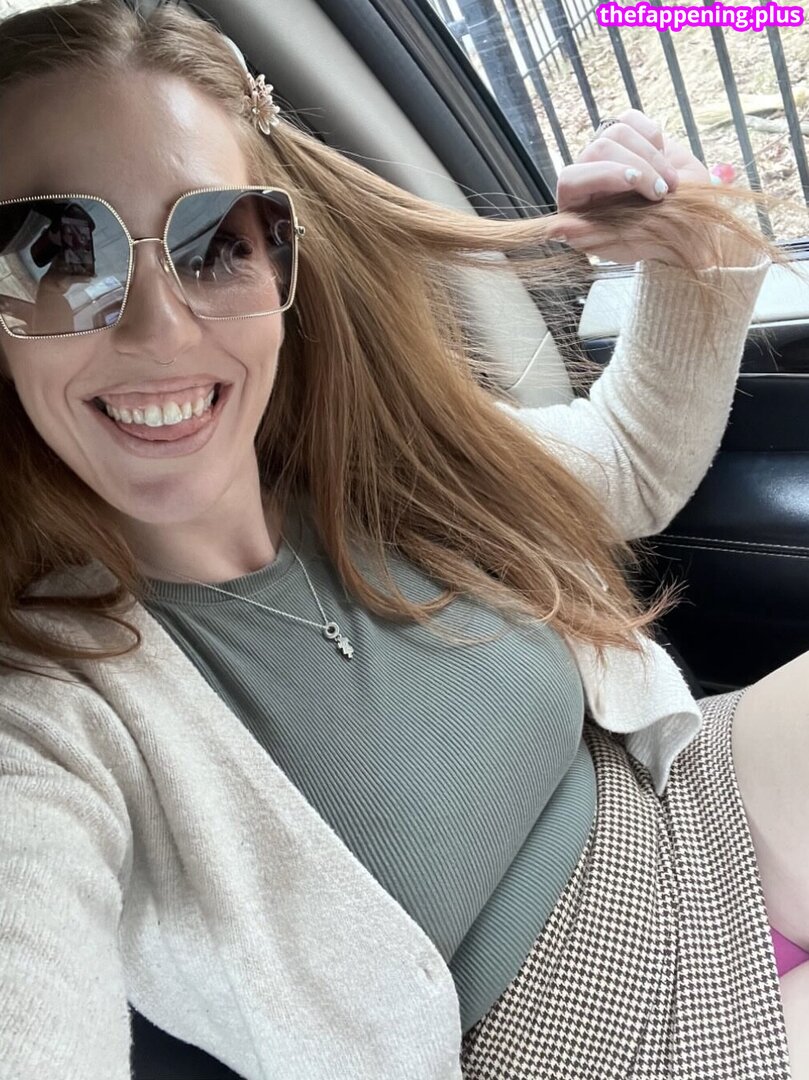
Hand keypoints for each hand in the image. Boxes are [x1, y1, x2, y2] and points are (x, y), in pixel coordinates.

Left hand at [555, 109, 713, 265]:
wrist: (681, 224)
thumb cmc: (646, 239)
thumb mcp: (620, 246)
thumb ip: (589, 238)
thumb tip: (553, 231)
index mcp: (573, 201)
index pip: (571, 178)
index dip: (605, 176)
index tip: (637, 183)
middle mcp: (584, 171)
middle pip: (600, 149)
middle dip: (638, 168)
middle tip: (662, 193)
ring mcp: (605, 149)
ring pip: (619, 131)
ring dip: (652, 157)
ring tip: (670, 184)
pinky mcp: (626, 133)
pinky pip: (633, 119)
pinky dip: (654, 139)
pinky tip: (664, 165)